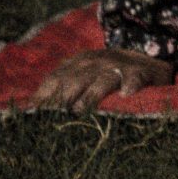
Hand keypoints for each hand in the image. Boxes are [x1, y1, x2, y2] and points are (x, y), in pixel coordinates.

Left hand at [27, 47, 175, 112]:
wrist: (147, 58)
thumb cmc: (108, 74)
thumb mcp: (83, 75)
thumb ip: (62, 88)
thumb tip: (30, 110)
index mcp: (77, 64)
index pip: (54, 79)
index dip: (42, 97)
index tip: (30, 117)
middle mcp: (94, 63)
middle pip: (74, 80)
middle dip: (63, 98)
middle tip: (53, 120)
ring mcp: (117, 67)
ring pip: (101, 81)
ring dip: (91, 94)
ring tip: (81, 109)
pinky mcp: (139, 73)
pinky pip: (134, 78)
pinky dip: (130, 84)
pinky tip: (126, 94)